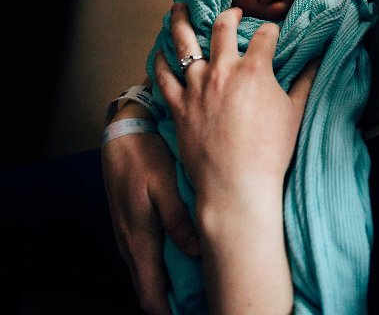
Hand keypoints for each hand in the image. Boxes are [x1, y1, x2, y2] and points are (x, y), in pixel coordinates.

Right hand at [102, 107, 199, 314]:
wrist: (122, 134)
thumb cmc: (145, 156)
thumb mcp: (164, 185)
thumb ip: (178, 219)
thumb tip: (195, 252)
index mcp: (139, 240)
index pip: (151, 295)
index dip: (170, 312)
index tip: (198, 313)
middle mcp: (130, 244)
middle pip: (149, 291)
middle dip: (173, 303)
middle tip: (203, 304)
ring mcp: (128, 236)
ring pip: (148, 274)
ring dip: (168, 286)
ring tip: (198, 290)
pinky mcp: (131, 226)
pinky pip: (147, 258)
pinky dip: (163, 268)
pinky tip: (184, 262)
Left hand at [153, 2, 316, 313]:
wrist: (237, 185)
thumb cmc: (270, 152)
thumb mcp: (295, 113)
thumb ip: (305, 82)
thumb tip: (317, 60)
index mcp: (254, 70)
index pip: (264, 36)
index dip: (271, 30)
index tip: (273, 32)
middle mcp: (223, 70)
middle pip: (221, 28)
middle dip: (228, 14)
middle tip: (231, 12)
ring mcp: (196, 87)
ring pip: (183, 43)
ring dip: (180, 22)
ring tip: (179, 8)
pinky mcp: (178, 106)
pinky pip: (163, 76)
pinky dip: (161, 60)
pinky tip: (160, 51)